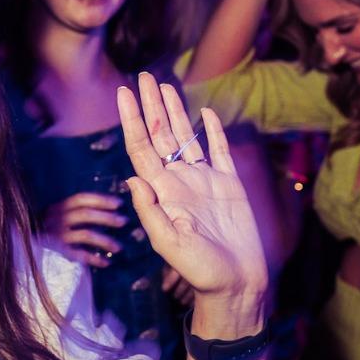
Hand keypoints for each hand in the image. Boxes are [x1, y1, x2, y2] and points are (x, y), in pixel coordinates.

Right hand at [41, 192, 127, 268]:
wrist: (22, 249)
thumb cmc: (44, 231)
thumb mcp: (54, 216)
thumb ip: (71, 212)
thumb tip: (103, 210)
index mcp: (58, 207)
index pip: (81, 199)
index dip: (101, 199)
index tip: (118, 203)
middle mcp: (57, 219)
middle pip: (86, 215)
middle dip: (107, 217)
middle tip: (123, 222)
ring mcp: (57, 236)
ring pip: (87, 234)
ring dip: (105, 240)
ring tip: (119, 247)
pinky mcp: (57, 252)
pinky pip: (80, 255)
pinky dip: (95, 259)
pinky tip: (105, 263)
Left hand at [116, 72, 265, 300]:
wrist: (236, 283)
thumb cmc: (200, 270)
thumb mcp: (169, 243)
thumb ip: (150, 211)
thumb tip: (132, 177)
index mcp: (162, 191)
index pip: (142, 147)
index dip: (132, 120)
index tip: (123, 93)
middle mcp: (180, 181)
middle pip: (161, 134)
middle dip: (151, 105)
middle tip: (143, 76)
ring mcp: (205, 181)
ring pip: (186, 137)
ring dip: (175, 111)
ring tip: (165, 86)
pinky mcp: (229, 185)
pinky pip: (220, 151)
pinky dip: (214, 130)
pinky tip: (205, 112)